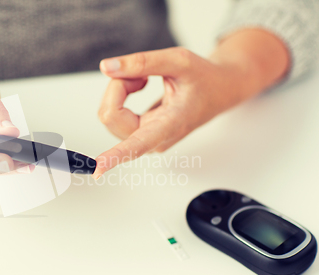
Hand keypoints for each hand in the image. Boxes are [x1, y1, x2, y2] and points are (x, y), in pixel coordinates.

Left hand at [93, 31, 288, 179]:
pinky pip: (113, 115)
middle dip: (118, 87)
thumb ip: (142, 63)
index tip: (98, 170)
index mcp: (170, 125)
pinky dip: (119, 95)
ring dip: (119, 90)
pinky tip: (139, 86)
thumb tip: (106, 67)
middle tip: (141, 74)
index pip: (138, 145)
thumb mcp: (178, 60)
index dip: (115, 156)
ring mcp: (146, 140)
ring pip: (109, 115)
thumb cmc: (204, 78)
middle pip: (111, 116)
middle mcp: (155, 139)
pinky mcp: (139, 135)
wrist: (220, 90)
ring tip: (143, 80)